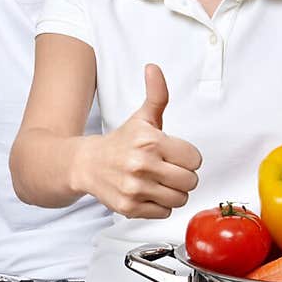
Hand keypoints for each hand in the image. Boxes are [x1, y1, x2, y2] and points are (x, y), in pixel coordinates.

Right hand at [80, 64, 201, 218]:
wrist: (86, 164)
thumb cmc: (120, 142)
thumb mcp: (141, 117)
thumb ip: (156, 94)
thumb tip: (154, 68)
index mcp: (150, 141)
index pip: (195, 159)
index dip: (188, 158)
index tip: (175, 156)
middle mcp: (142, 165)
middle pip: (190, 181)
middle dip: (183, 177)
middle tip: (168, 171)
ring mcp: (135, 188)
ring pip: (180, 199)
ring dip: (173, 193)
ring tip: (159, 183)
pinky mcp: (129, 207)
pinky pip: (164, 212)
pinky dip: (159, 206)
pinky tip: (148, 194)